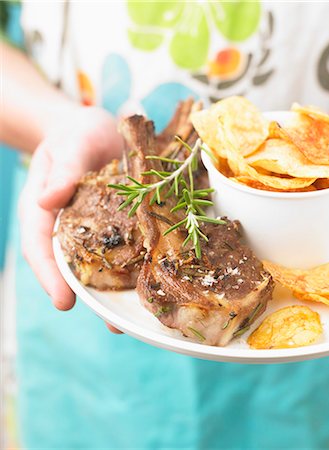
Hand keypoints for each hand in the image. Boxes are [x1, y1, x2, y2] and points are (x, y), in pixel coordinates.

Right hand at [19, 106, 122, 332]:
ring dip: (119, 292)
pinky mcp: (120, 226)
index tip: (64, 301)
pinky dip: (137, 266)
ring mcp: (96, 231)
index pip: (41, 249)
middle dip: (93, 297)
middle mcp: (70, 229)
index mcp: (46, 213)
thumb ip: (62, 171)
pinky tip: (154, 281)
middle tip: (113, 326)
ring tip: (137, 320)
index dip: (51, 277)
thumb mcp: (69, 145)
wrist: (98, 132)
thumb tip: (45, 201)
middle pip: (74, 268)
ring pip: (102, 266)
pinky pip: (126, 249)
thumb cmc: (76, 135)